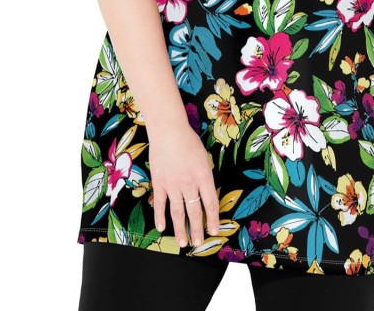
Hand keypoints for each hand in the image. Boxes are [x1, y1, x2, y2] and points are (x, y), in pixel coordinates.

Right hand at [149, 123, 220, 247]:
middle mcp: (189, 183)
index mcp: (204, 176)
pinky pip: (160, 203)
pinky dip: (160, 217)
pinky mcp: (159, 183)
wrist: (168, 130)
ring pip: (177, 212)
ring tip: (183, 243)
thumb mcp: (204, 158)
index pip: (210, 203)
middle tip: (199, 243)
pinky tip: (161, 228)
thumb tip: (204, 193)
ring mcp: (172, 184)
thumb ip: (204, 177)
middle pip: (194, 211)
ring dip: (181, 229)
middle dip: (197, 229)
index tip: (214, 231)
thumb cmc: (189, 140)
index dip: (213, 219)